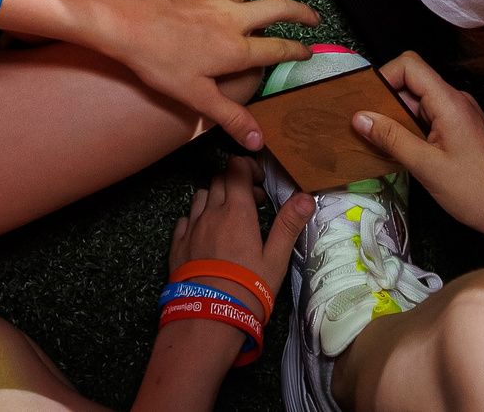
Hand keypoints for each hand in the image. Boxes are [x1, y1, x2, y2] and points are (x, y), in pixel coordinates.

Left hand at [105, 0, 318, 148]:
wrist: (126, 26)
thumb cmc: (159, 63)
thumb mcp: (196, 97)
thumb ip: (230, 117)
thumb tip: (258, 141)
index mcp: (236, 50)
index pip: (278, 50)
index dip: (298, 51)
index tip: (308, 52)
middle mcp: (233, 18)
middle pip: (278, 8)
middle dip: (301, 11)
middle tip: (312, 18)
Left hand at [172, 154, 314, 316]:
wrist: (209, 316)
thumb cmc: (248, 288)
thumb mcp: (275, 258)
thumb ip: (288, 225)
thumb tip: (306, 197)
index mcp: (236, 211)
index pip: (236, 169)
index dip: (247, 168)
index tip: (259, 184)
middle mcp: (210, 212)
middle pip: (219, 179)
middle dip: (235, 183)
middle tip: (251, 204)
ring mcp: (191, 227)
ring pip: (200, 196)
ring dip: (215, 198)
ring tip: (228, 218)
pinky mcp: (177, 244)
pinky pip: (185, 218)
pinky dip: (196, 217)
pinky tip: (205, 234)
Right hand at [350, 51, 483, 245]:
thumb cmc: (478, 193)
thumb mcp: (426, 167)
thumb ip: (391, 138)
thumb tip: (360, 117)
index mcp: (449, 102)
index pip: (409, 65)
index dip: (384, 78)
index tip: (367, 105)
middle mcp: (458, 101)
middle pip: (413, 84)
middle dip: (387, 104)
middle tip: (370, 131)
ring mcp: (464, 116)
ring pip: (422, 104)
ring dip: (400, 121)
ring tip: (386, 147)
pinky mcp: (466, 132)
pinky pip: (433, 120)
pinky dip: (415, 132)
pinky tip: (408, 155)